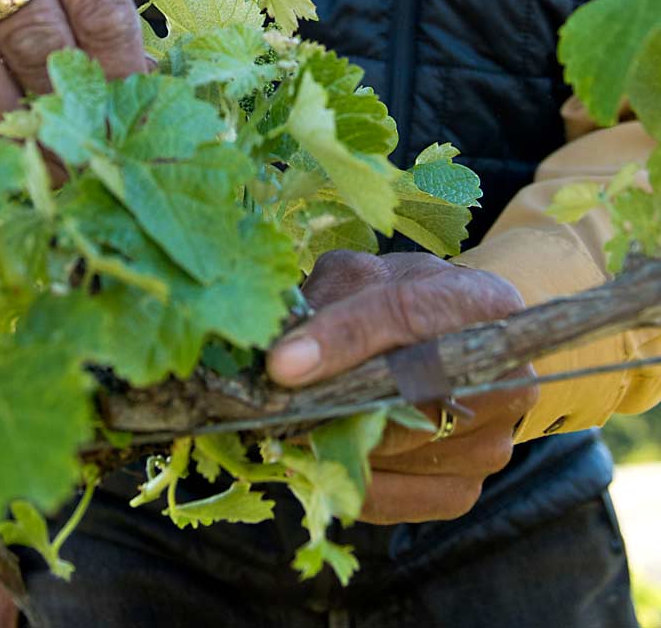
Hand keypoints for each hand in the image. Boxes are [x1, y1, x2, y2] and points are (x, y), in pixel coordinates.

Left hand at [266, 251, 538, 523]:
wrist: (441, 340)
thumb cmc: (395, 298)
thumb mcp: (363, 275)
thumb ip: (329, 297)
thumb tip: (285, 351)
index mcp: (480, 301)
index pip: (408, 316)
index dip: (342, 338)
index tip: (282, 365)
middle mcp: (506, 377)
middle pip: (404, 400)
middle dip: (328, 403)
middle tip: (268, 405)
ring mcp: (492, 441)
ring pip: (392, 455)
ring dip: (330, 444)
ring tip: (286, 424)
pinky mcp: (464, 489)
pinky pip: (392, 499)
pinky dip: (344, 480)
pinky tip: (317, 454)